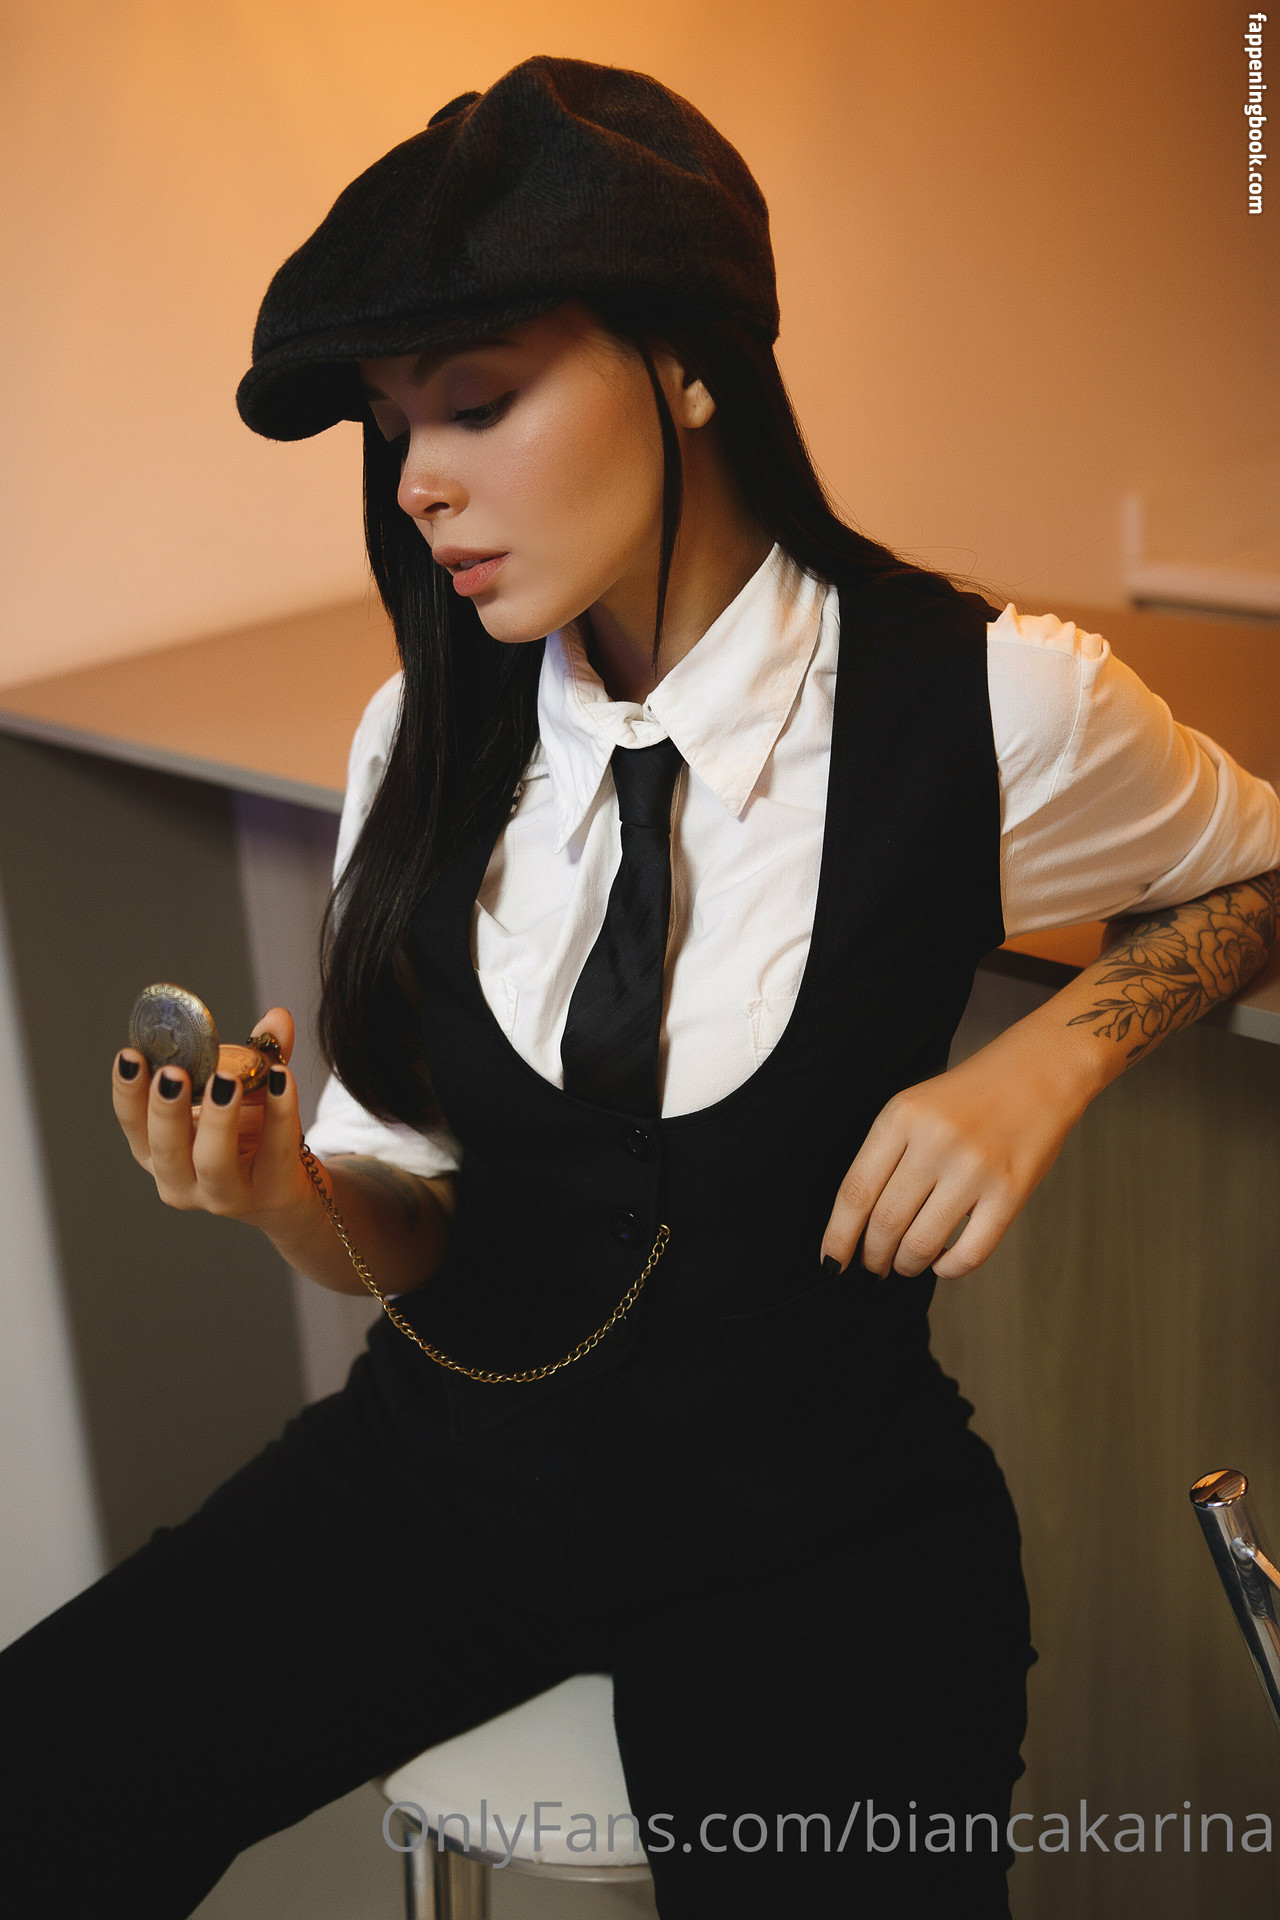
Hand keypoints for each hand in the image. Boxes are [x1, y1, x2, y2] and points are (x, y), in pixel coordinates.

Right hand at [112, 1006, 320, 1234]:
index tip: (130, 1055)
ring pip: (213, 1162)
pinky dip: (280, 1111)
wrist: (288, 1191)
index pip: (134, 1125)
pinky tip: (282, 1077)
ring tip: (225, 1080)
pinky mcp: (271, 1193)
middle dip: (165, 1109)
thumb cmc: (250, 1136)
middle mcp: (182, 1181)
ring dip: (217, 1119)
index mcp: (159, 1154)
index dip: (128, 1093)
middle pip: (165, 1149)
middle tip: (172, 1072)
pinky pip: (275, 1150)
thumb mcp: (242, 1093)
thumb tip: (277, 1017)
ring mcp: (226, 1195)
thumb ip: (254, 1055)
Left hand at [820, 1022, 1090, 1280]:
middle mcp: (935, 1142)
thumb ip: (886, 1155)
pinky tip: (944, 1261)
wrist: (1040, 1071)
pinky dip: (950, 1268)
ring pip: (922, 1243)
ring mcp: (974, 1168)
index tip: (831, 1261)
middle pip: (884, 1222)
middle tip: (874, 1265)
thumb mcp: (914, 1107)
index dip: (838, 1236)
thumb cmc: (971, 1096)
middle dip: (873, 1256)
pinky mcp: (1010, 1191)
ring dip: (907, 1264)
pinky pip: (970, 1251)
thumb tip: (859, 1222)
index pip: (856, 1191)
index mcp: (902, 1117)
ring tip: (907, 1263)